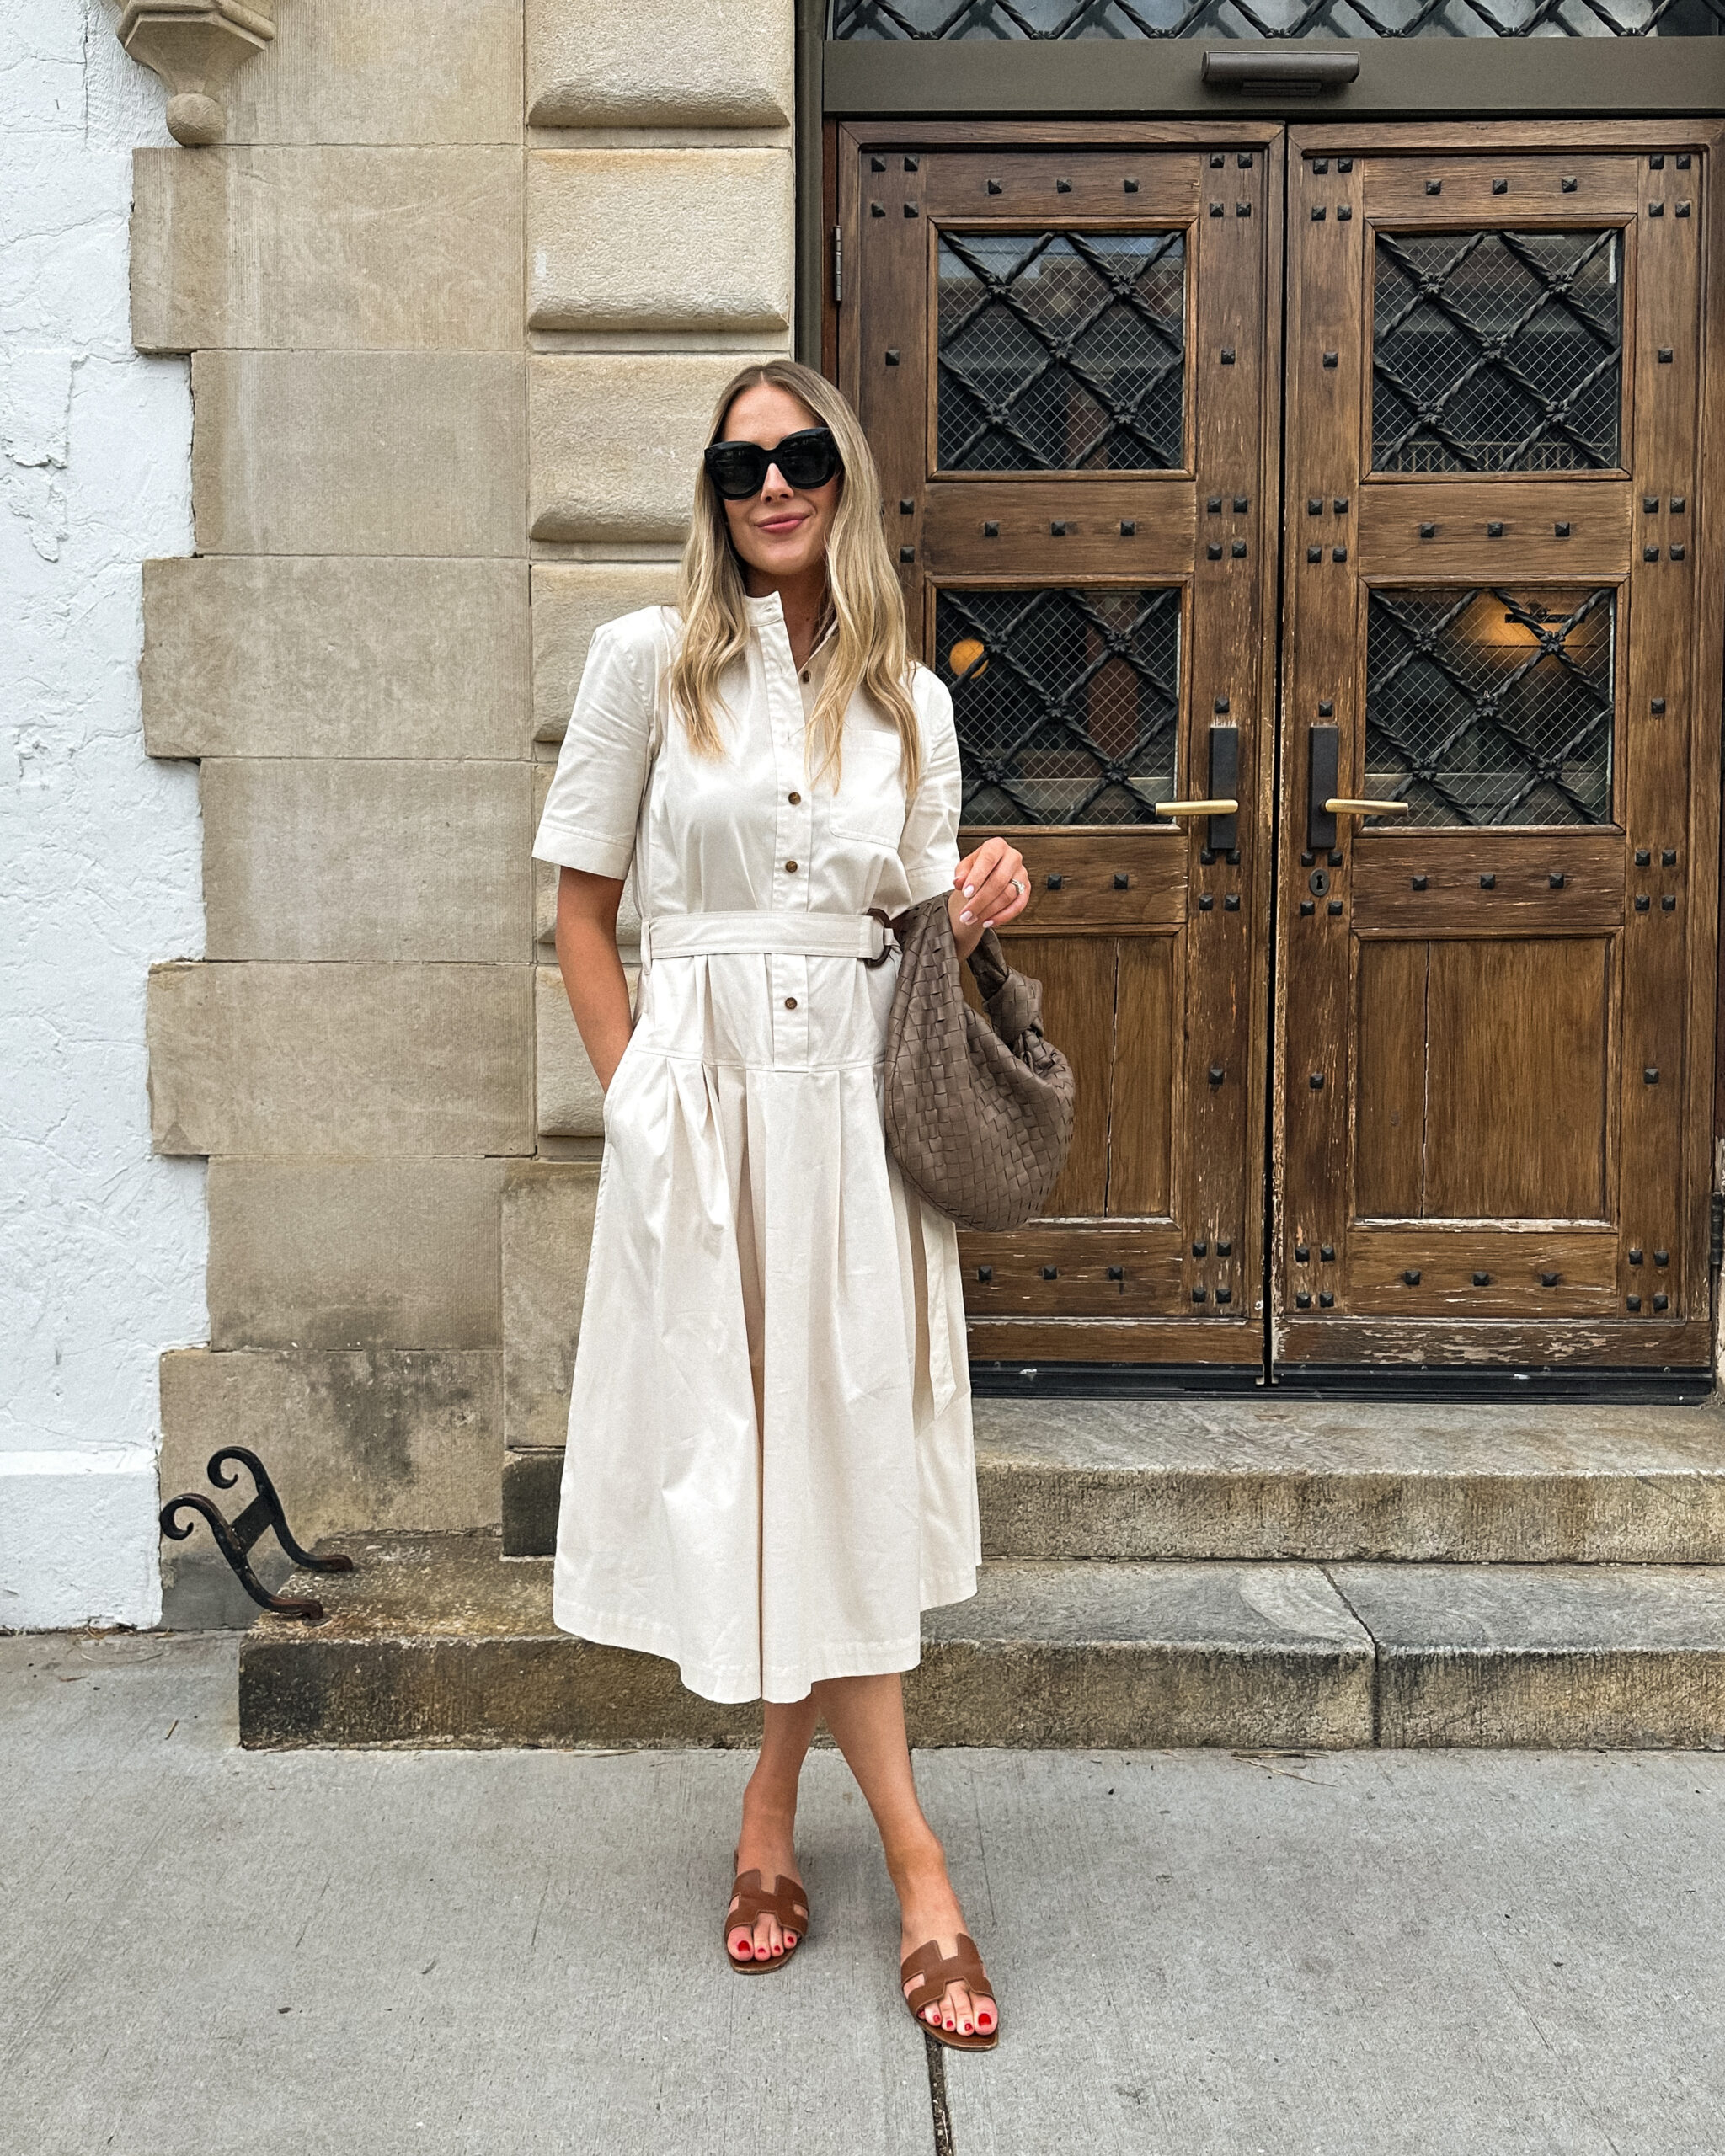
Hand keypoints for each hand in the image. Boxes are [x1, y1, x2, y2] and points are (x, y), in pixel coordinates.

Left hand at [949, 836, 1028, 959]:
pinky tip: (988, 922)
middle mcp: (1013, 857)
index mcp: (997, 846)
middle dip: (980, 901)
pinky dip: (1002, 916)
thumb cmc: (977, 868)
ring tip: (972, 919)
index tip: (966, 893)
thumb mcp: (965, 867)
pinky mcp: (1026, 889)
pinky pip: (1018, 906)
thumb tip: (959, 882)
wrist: (988, 875)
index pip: (988, 860)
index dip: (977, 877)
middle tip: (966, 914)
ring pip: (1008, 895)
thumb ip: (961, 873)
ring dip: (989, 911)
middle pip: (999, 881)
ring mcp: (1022, 874)